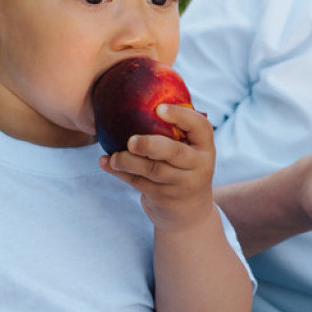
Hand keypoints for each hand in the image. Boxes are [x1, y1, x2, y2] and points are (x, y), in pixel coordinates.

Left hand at [101, 103, 217, 231]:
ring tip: (114, 156)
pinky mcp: (164, 198)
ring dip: (128, 162)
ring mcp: (182, 184)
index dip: (180, 116)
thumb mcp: (190, 151)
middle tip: (131, 141)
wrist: (189, 213)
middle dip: (150, 145)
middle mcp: (199, 166)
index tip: (158, 108)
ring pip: (153, 171)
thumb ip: (177, 131)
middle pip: (174, 153)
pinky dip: (120, 173)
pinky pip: (138, 183)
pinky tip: (106, 163)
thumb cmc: (184, 168)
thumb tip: (144, 98)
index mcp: (205, 147)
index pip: (200, 127)